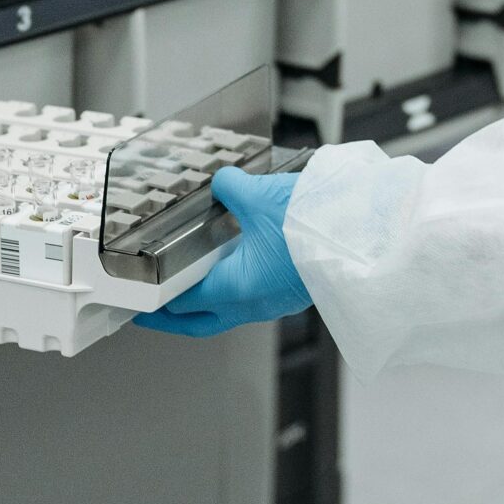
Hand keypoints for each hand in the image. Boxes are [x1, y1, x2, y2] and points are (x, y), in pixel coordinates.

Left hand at [132, 168, 309, 337]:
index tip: (139, 302)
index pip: (181, 302)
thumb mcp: (260, 196)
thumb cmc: (315, 225)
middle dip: (175, 318)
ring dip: (209, 298)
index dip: (155, 301)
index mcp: (236, 288)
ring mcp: (276, 301)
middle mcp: (254, 304)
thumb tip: (223, 182)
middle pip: (202, 320)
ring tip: (195, 279)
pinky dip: (238, 284)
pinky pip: (256, 295)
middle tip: (155, 312)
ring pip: (230, 309)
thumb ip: (232, 188)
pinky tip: (239, 262)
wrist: (364, 234)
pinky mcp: (295, 291)